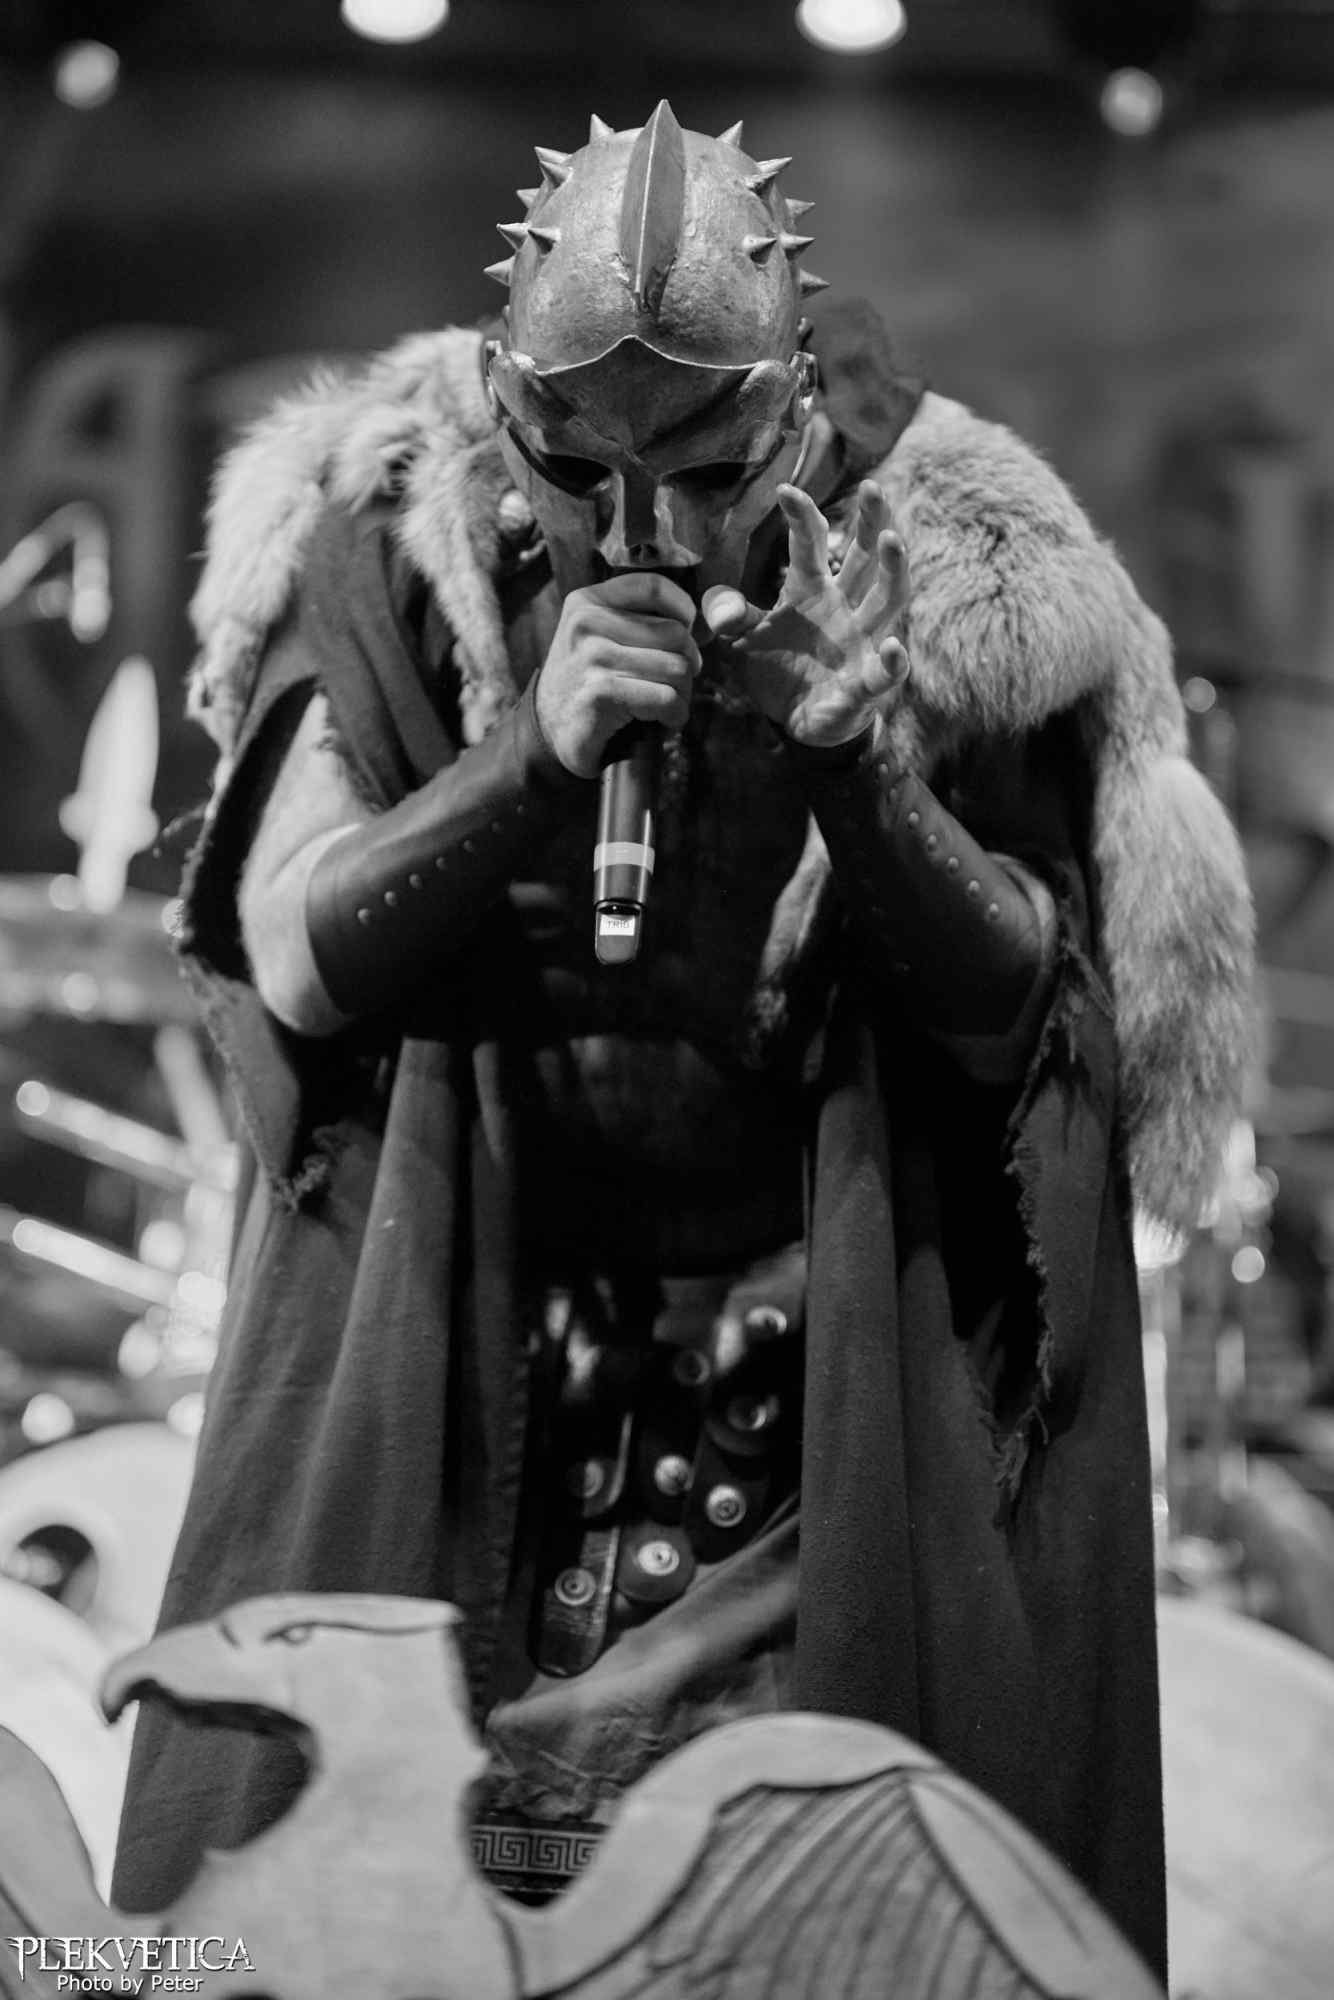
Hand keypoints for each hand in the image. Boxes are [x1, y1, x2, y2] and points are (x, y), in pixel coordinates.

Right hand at [535, 572, 701, 778]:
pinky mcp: (602, 693)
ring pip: (677, 668)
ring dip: (683, 693)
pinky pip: (666, 698)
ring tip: (668, 703)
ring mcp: (594, 658)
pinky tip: (664, 719)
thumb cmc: (587, 680)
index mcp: (588, 601)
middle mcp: (587, 623)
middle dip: (688, 663)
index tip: (685, 635)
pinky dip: (675, 714)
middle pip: (676, 633)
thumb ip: (640, 620)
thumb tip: (704, 623)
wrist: (551, 729)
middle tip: (677, 683)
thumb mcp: (600, 636)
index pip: (653, 586)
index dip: (684, 610)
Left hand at [701, 481, 909, 748]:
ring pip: (887, 599)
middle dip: (872, 522)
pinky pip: (884, 671)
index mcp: (811, 590)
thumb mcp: (744, 640)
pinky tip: (894, 649)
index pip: (811, 545)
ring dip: (893, 569)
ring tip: (893, 540)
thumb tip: (724, 607)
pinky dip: (893, 662)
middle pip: (864, 558)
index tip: (785, 491)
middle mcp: (843, 608)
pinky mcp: (866, 683)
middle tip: (873, 486)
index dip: (801, 517)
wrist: (799, 722)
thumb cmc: (779, 670)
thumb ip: (731, 617)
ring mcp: (861, 642)